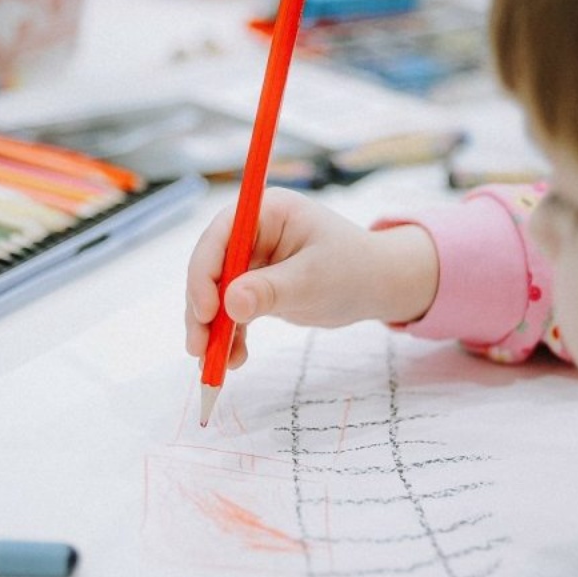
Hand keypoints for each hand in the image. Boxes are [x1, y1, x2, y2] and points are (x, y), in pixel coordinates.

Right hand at [184, 188, 438, 368]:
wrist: (379, 285)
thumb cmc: (354, 269)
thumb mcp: (313, 281)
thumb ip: (270, 291)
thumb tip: (229, 304)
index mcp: (267, 212)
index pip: (221, 236)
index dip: (204, 272)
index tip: (206, 311)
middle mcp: (253, 231)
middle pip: (211, 267)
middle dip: (202, 309)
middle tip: (198, 348)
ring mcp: (253, 258)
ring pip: (217, 293)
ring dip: (212, 329)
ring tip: (213, 364)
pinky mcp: (256, 284)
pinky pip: (233, 310)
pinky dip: (230, 336)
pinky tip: (234, 360)